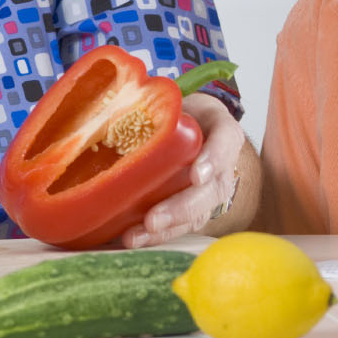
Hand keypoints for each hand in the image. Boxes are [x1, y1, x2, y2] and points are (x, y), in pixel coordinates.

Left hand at [122, 92, 248, 247]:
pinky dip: (156, 237)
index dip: (213, 159)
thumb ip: (156, 100)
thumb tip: (112, 98)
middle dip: (181, 208)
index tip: (196, 175)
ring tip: (134, 238)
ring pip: (196, 216)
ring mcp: (210, 191)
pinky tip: (131, 240)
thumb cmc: (183, 112)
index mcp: (222, 130)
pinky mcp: (194, 210)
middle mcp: (222, 165)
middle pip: (211, 190)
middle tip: (153, 220)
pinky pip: (180, 227)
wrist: (196, 129)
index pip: (226, 141)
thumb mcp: (177, 99)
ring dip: (165, 229)